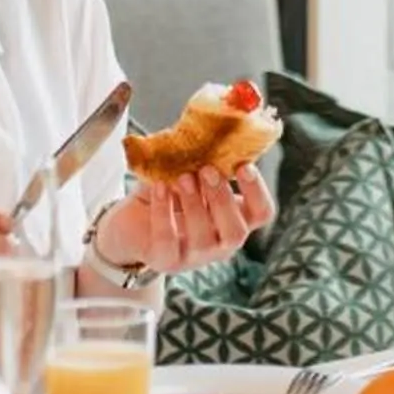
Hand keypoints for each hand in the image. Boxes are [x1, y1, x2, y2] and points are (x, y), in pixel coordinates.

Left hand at [92, 161, 276, 277]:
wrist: (130, 224)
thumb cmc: (167, 195)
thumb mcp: (185, 174)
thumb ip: (198, 158)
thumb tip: (202, 132)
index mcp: (234, 218)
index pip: (262, 213)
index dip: (258, 191)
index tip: (244, 166)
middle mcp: (221, 243)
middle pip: (237, 232)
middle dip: (223, 199)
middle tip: (207, 170)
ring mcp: (195, 256)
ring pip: (205, 239)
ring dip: (195, 204)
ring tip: (182, 177)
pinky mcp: (166, 261)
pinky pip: (168, 239)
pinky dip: (164, 212)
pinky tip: (159, 187)